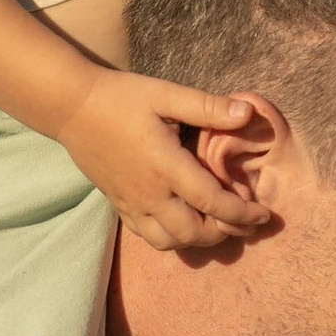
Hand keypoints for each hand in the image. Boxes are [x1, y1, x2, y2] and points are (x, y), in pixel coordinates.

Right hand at [58, 69, 268, 252]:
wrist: (72, 107)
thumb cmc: (122, 96)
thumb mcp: (166, 94)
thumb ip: (207, 107)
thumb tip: (248, 112)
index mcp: (165, 165)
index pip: (212, 203)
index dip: (242, 213)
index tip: (263, 214)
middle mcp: (149, 192)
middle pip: (194, 232)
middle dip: (225, 232)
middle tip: (245, 221)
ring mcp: (131, 203)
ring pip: (170, 242)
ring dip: (199, 240)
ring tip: (217, 224)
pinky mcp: (120, 205)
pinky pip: (149, 237)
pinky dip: (172, 239)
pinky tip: (185, 223)